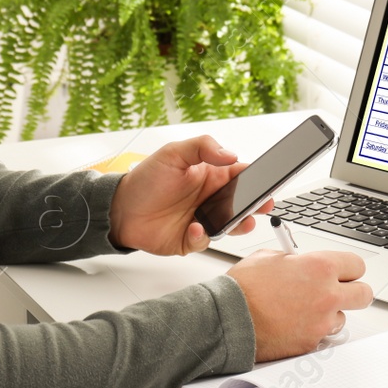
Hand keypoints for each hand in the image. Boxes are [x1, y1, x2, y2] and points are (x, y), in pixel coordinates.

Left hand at [108, 135, 271, 254]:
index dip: (256, 178)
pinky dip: (204, 235)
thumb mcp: (173, 153)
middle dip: (257, 204)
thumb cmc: (146, 180)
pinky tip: (195, 226)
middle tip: (264, 204)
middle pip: (243, 202)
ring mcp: (203, 220)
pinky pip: (206, 240)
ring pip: (231, 225)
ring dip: (240, 224)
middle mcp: (211, 199)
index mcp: (211, 176)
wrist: (120, 209)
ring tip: (244, 221)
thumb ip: (203, 147)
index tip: (266, 180)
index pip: (241, 175)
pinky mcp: (192, 239)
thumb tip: (230, 154)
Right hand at [226, 249, 373, 361]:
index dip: (348, 268)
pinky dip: (312, 331)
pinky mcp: (311, 343)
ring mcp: (321, 322)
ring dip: (329, 313)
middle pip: (364, 294)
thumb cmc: (243, 288)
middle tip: (339, 291)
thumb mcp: (269, 257)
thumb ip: (295, 260)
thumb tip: (300, 263)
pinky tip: (294, 324)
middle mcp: (327, 294)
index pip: (357, 265)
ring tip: (305, 310)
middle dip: (353, 292)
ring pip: (342, 317)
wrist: (228, 319)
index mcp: (320, 266)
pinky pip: (322, 336)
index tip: (343, 271)